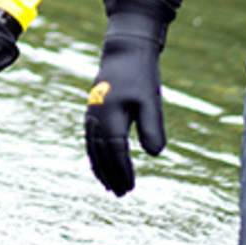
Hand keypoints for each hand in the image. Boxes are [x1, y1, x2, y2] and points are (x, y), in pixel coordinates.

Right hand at [85, 32, 164, 195]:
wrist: (124, 50)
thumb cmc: (141, 75)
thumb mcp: (151, 101)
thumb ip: (152, 127)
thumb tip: (155, 154)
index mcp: (110, 116)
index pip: (116, 152)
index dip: (122, 171)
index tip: (130, 187)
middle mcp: (96, 117)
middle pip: (101, 154)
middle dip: (111, 175)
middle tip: (121, 194)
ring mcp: (91, 114)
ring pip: (92, 148)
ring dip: (100, 168)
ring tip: (109, 186)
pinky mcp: (92, 111)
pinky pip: (89, 139)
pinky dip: (94, 155)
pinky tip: (100, 163)